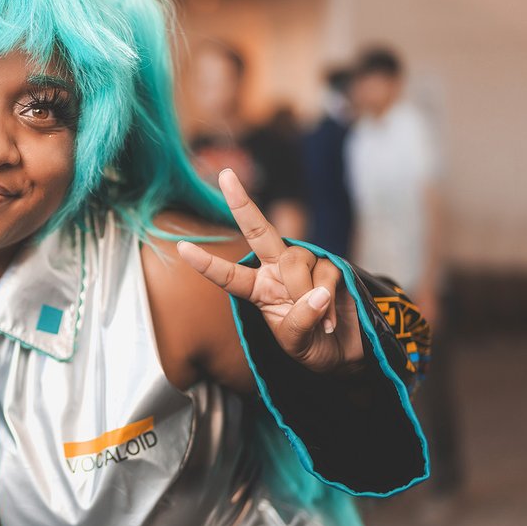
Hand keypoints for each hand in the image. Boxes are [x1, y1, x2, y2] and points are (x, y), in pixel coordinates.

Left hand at [176, 169, 363, 373]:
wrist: (345, 351)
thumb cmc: (311, 347)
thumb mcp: (296, 343)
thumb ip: (299, 320)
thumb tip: (316, 293)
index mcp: (257, 288)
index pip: (227, 275)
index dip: (206, 263)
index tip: (181, 247)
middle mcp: (276, 269)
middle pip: (258, 231)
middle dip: (242, 203)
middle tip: (225, 174)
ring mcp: (303, 264)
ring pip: (296, 262)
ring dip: (305, 295)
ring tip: (316, 322)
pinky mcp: (329, 266)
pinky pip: (325, 275)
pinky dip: (327, 301)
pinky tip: (329, 320)